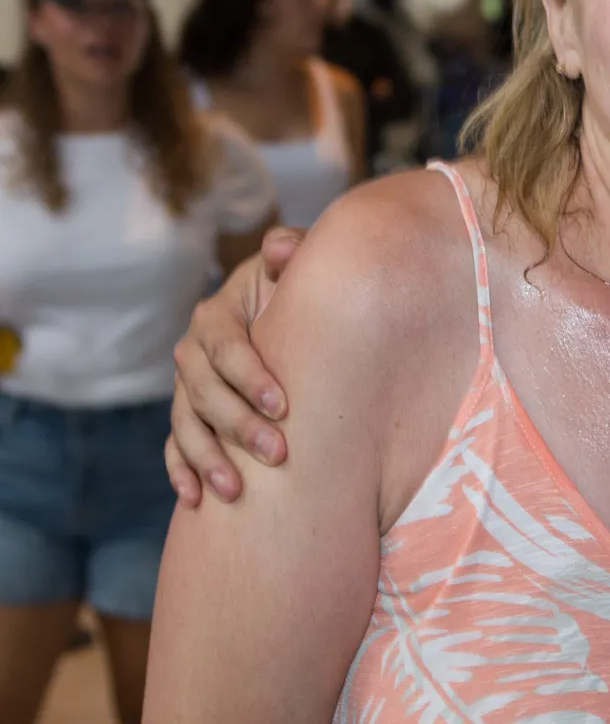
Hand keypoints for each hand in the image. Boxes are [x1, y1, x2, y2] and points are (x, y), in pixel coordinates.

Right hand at [165, 227, 303, 504]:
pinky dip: (181, 470)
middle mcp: (194, 350)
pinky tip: (193, 499)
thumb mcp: (296, 265)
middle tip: (276, 454)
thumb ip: (291, 252)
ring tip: (234, 490)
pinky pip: (175, 444)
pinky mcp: (188, 412)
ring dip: (207, 458)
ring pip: (187, 423)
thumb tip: (279, 246)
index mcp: (218, 313)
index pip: (227, 347)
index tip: (284, 406)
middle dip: (238, 425)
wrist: (286, 309)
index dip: (251, 377)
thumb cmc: (297, 288)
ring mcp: (187, 384)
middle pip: (205, 391)